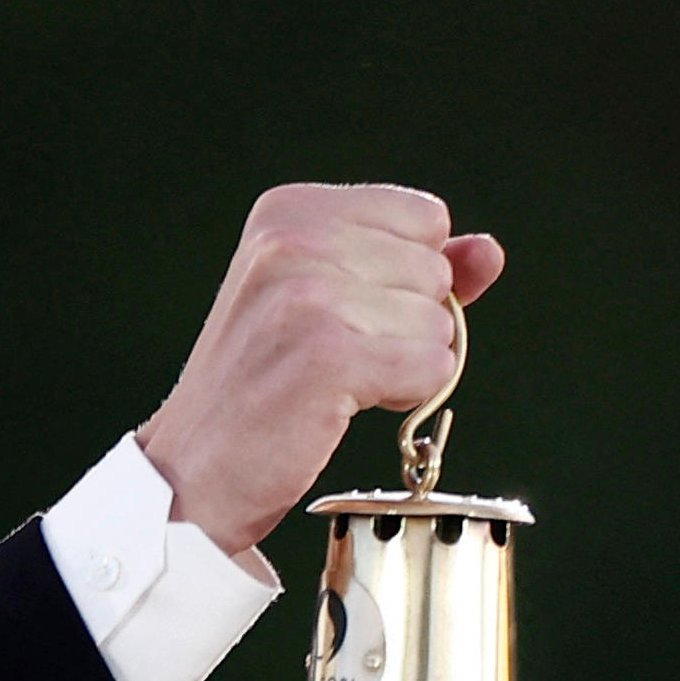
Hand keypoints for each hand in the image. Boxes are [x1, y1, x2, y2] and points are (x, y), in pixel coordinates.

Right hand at [137, 184, 503, 554]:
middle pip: (435, 271)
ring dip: (402, 365)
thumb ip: (411, 266)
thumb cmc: (261, 387)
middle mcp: (293, 238)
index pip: (425, 217)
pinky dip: (403, 398)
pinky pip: (432, 368)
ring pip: (439, 323)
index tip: (341, 314)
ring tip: (331, 383)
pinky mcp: (329, 354)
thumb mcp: (327, 300)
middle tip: (329, 357)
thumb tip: (488, 251)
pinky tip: (342, 405)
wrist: (192, 469)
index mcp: (289, 210)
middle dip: (404, 324)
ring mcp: (308, 294)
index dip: (403, 279)